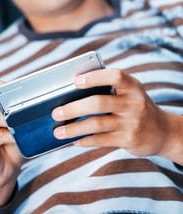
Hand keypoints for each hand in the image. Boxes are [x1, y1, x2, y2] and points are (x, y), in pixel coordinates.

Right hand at [0, 77, 22, 205]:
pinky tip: (15, 138)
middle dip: (2, 101)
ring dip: (8, 120)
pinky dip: (8, 135)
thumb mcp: (14, 117)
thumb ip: (14, 103)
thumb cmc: (11, 139)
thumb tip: (27, 93)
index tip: (16, 93)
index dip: (0, 85)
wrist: (6, 168)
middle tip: (18, 107)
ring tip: (20, 124)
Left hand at [52, 68, 179, 158]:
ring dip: (73, 129)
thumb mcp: (129, 92)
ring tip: (57, 132)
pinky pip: (101, 140)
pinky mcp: (128, 140)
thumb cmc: (135, 106)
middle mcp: (133, 103)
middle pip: (98, 103)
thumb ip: (108, 88)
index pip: (114, 76)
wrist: (161, 131)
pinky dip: (84, 140)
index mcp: (132, 86)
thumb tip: (71, 91)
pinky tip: (73, 140)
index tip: (75, 81)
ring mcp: (131, 123)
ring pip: (96, 124)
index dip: (94, 77)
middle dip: (73, 108)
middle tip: (55, 113)